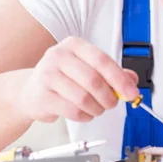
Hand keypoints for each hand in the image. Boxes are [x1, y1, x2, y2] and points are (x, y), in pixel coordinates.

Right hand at [17, 36, 139, 122]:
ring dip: (97, 108)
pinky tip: (85, 113)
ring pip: (84, 98)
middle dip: (109, 97)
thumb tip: (132, 81)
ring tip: (97, 109)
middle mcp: (58, 56)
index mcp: (74, 45)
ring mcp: (47, 75)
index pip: (102, 60)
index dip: (120, 79)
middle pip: (94, 80)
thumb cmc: (62, 79)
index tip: (131, 93)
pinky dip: (85, 116)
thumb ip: (111, 73)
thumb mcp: (87, 69)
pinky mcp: (42, 96)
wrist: (30, 92)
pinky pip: (72, 110)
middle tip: (112, 103)